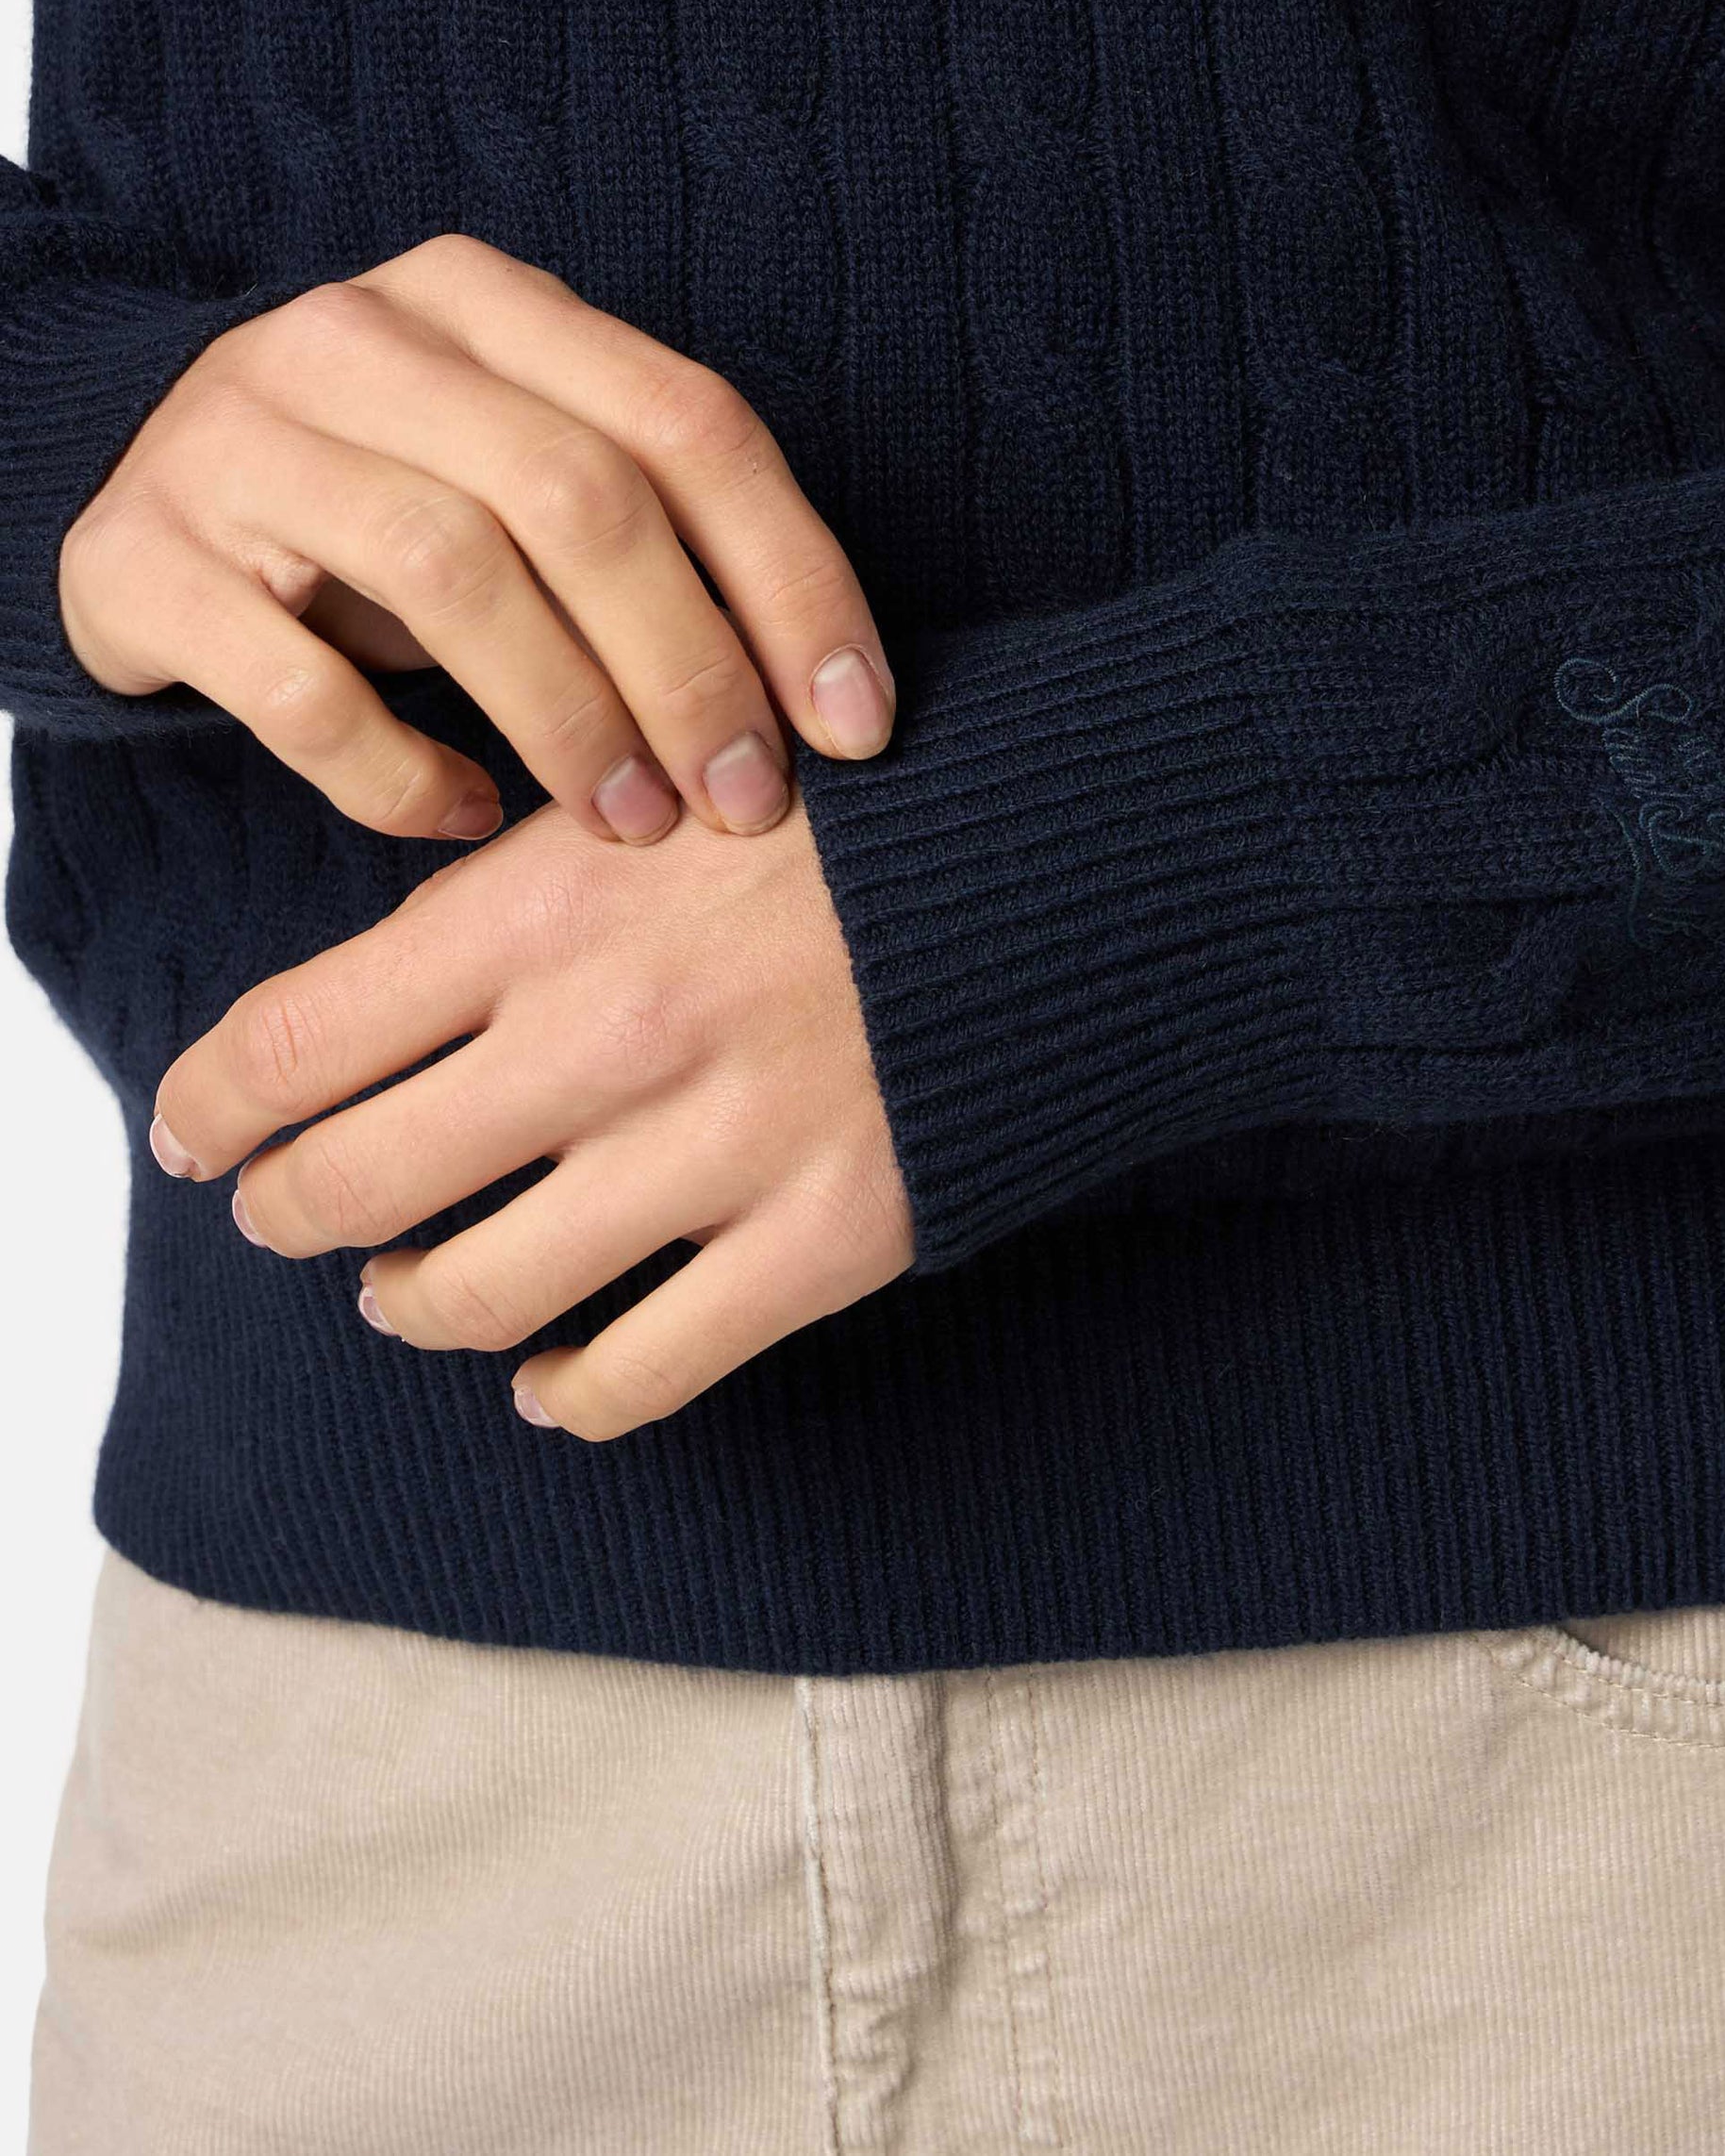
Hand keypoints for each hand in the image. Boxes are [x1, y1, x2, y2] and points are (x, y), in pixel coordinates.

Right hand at [60, 232, 895, 845]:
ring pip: (450, 573)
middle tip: (743, 801)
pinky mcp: (142, 560)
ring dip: (569, 722)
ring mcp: (234, 440)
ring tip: (629, 822)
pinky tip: (466, 815)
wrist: (145, 501)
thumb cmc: (386, 504)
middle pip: (578, 495)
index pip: (685, 420)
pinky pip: (301, 689)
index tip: (856, 720)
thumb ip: (651, 526)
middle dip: (690, 668)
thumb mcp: (517, 471)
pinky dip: (402, 773)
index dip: (792, 579)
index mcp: (483, 301)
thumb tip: (824, 696)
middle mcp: (356, 340)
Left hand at [147, 795, 915, 1438]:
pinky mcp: (817, 1241)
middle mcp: (609, 1035)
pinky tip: (549, 1381)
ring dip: (412, 1304)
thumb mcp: (649, 796)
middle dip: (287, 1212)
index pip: (296, 1039)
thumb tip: (371, 1014)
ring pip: (477, 1295)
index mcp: (547, 905)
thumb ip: (508, 898)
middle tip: (282, 1212)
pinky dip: (567, 1393)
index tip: (189, 1132)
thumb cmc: (840, 818)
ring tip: (407, 1292)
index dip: (207, 1103)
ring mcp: (714, 1150)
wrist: (1069, 864)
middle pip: (354, 1183)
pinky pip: (638, 1372)